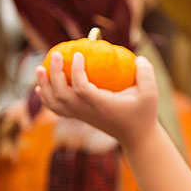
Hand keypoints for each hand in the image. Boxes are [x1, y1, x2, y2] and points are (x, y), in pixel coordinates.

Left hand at [35, 51, 157, 146]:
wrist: (135, 137)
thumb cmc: (143, 114)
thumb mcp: (150, 94)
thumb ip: (146, 73)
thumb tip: (137, 57)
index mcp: (101, 105)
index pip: (81, 89)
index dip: (76, 71)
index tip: (78, 54)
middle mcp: (86, 111)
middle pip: (61, 94)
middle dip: (54, 73)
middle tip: (55, 54)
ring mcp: (80, 116)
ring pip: (54, 103)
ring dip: (44, 86)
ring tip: (40, 68)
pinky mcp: (79, 117)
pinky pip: (56, 108)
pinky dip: (45, 98)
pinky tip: (39, 87)